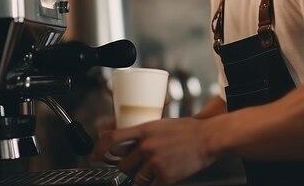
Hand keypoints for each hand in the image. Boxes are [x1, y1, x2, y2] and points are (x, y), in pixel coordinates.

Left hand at [92, 117, 214, 185]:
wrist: (208, 138)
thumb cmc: (188, 130)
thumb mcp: (161, 123)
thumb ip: (143, 132)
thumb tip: (126, 137)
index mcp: (144, 129)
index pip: (111, 139)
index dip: (98, 149)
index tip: (94, 155)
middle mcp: (147, 146)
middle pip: (121, 165)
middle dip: (126, 167)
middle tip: (136, 164)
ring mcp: (155, 162)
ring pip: (135, 178)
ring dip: (141, 176)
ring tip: (155, 168)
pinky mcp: (165, 176)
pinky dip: (153, 184)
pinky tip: (161, 176)